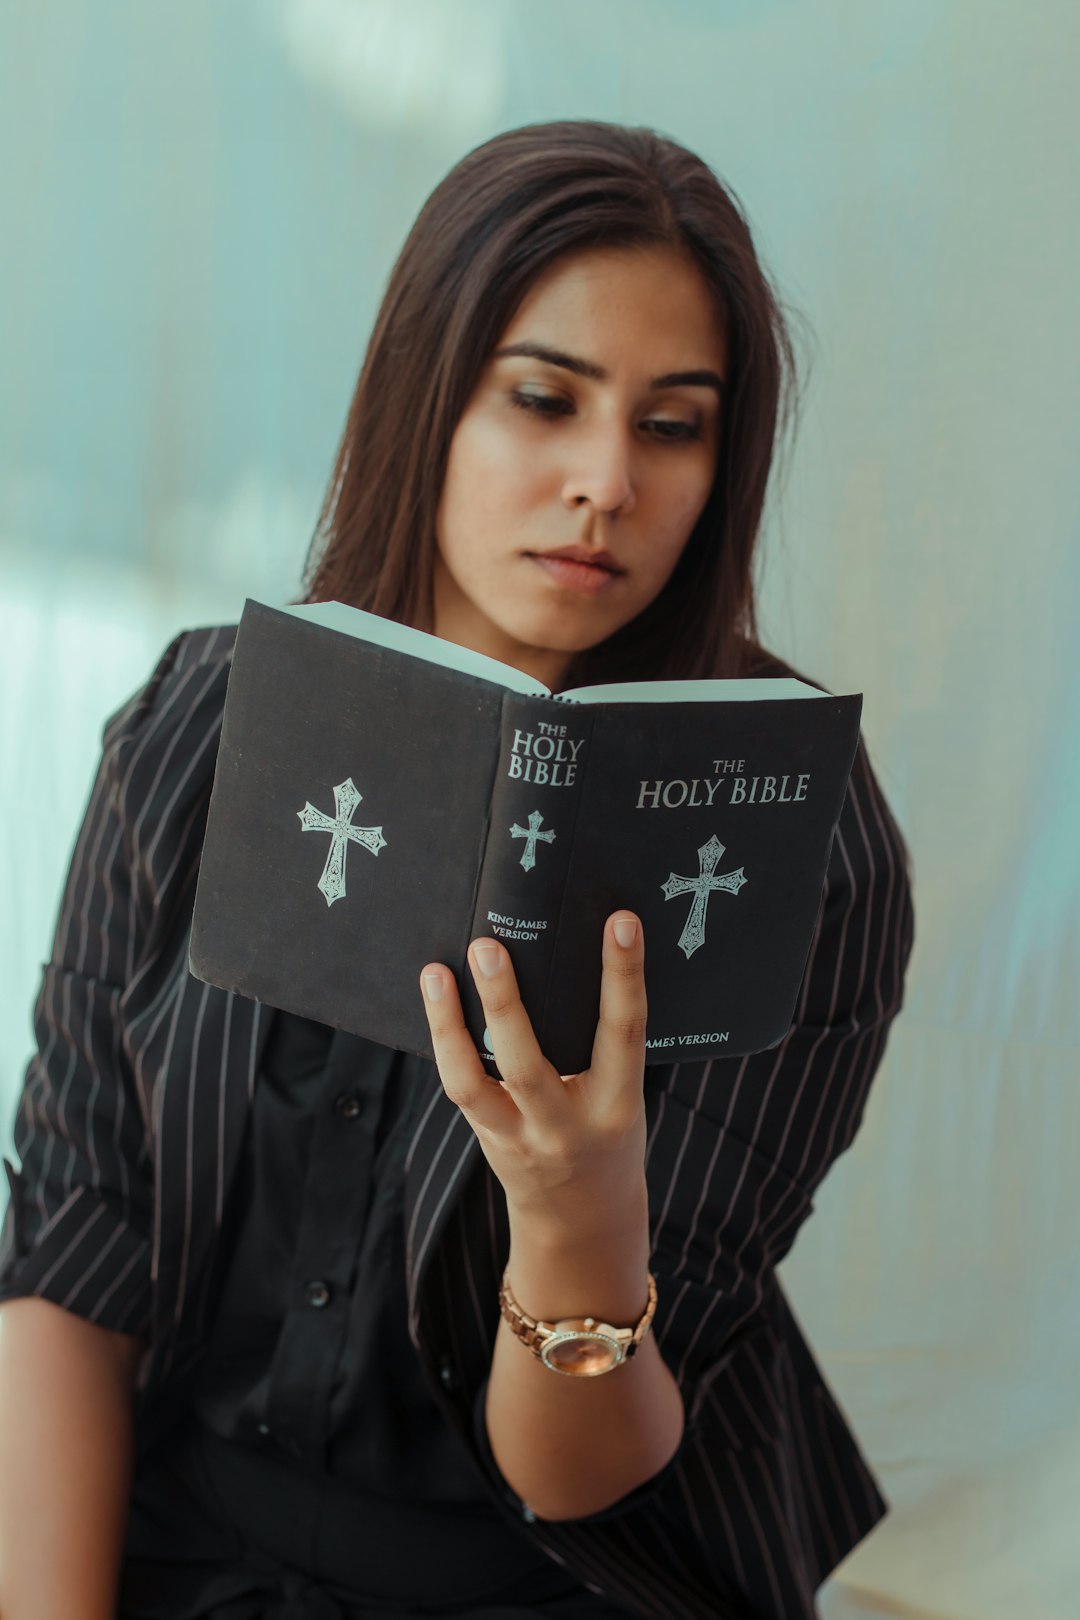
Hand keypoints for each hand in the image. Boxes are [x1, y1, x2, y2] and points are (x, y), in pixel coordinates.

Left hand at [418, 912, 648, 1234]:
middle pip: (527, 1065)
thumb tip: (567, 957)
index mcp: (617, 1105)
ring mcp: (518, 1138)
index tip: (620, 922)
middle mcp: (565, 1127)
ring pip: (472, 1084)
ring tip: (437, 972)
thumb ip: (600, 1044)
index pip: (624, 1032)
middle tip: (487, 946)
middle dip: (503, 1003)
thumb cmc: (607, 1135)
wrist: (583, 1219)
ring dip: (448, 1025)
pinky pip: (458, 1088)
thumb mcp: (622, 1096)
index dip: (623, 975)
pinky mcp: (487, 1137)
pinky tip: (436, 998)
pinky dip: (444, 1040)